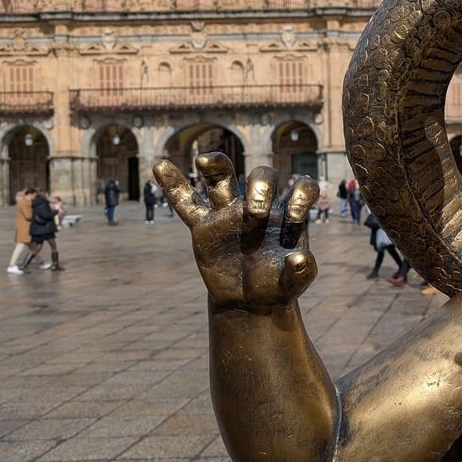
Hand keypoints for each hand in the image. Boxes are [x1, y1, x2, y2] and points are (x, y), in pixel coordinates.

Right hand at [155, 153, 317, 311]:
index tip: (294, 216)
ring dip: (215, 165)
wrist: (250, 301)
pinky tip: (159, 166)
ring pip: (222, 179)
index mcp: (287, 214)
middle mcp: (259, 206)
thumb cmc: (277, 285)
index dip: (300, 194)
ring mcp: (230, 214)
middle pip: (262, 176)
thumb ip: (302, 272)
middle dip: (260, 188)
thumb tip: (300, 258)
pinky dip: (173, 186)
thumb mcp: (294, 284)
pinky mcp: (205, 226)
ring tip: (203, 160)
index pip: (301, 188)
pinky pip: (186, 203)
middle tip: (256, 213)